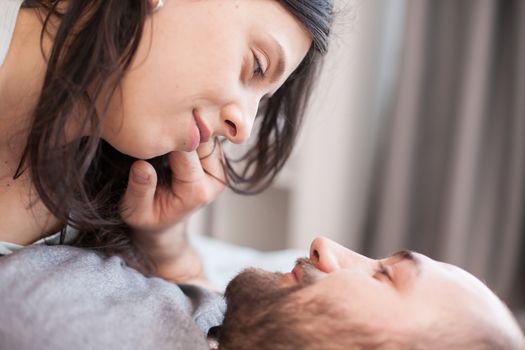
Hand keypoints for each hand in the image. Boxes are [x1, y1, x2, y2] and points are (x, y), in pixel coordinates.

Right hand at [118, 138, 224, 281]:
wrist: (164, 221)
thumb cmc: (148, 217)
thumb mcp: (135, 212)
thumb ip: (140, 190)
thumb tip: (141, 166)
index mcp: (197, 192)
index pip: (186, 153)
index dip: (169, 138)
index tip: (151, 131)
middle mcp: (214, 180)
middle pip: (202, 140)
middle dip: (181, 130)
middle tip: (158, 124)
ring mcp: (218, 169)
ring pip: (207, 134)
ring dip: (187, 129)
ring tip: (165, 127)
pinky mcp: (215, 160)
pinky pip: (207, 136)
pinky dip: (191, 131)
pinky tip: (174, 132)